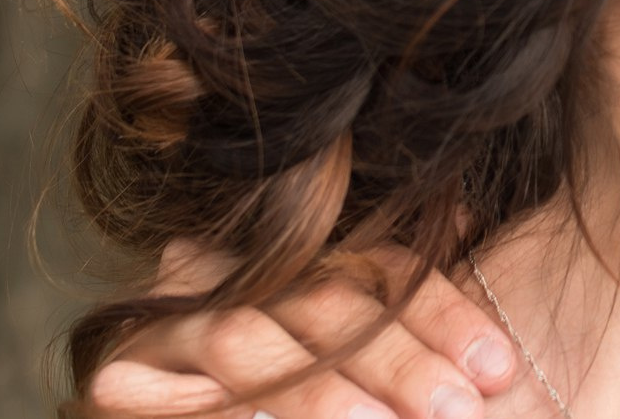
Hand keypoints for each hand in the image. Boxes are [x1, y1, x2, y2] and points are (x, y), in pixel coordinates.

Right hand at [82, 242, 517, 418]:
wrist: (194, 398)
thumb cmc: (293, 369)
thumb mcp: (346, 334)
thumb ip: (393, 291)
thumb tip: (463, 220)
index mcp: (301, 258)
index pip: (382, 270)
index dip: (444, 316)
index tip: (500, 368)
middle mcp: (235, 275)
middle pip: (326, 303)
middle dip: (398, 360)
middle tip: (460, 410)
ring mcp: (171, 326)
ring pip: (249, 341)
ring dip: (317, 391)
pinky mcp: (120, 379)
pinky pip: (164, 396)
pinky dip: (215, 412)